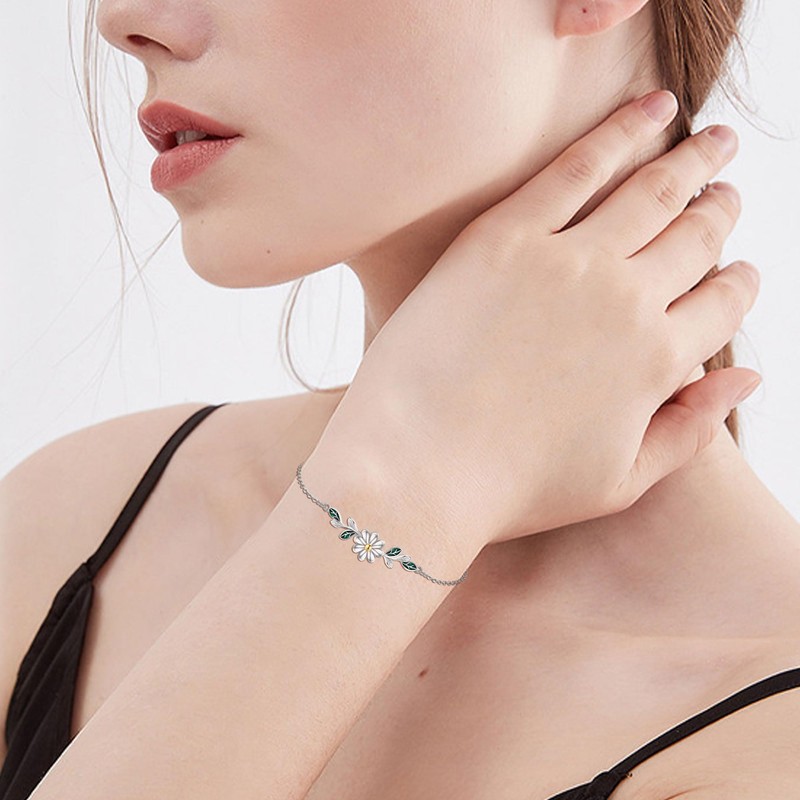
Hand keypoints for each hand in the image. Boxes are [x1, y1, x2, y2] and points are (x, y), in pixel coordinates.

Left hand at [314, 90, 760, 548]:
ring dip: (693, 162)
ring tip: (712, 142)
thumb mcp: (619, 481)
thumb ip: (691, 429)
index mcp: (656, 364)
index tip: (737, 268)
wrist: (415, 471)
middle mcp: (625, 302)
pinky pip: (576, 167)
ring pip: (651, 192)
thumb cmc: (511, 487)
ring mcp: (564, 263)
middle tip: (726, 193)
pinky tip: (654, 108)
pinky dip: (622, 131)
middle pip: (695, 237)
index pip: (723, 303)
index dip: (738, 282)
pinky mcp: (502, 237)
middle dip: (720, 210)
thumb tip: (750, 378)